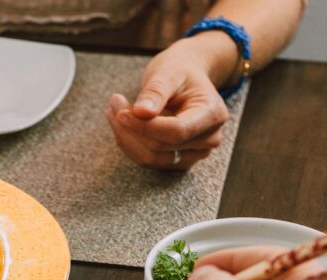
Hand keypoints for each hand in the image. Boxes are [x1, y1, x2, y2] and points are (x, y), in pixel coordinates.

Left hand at [106, 39, 229, 170]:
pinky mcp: (178, 161)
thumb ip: (156, 91)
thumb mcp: (167, 72)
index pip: (176, 132)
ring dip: (126, 137)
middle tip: (114, 102)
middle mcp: (209, 139)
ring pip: (150, 158)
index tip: (120, 113)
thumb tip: (141, 112)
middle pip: (159, 147)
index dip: (144, 126)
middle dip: (130, 127)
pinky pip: (147, 160)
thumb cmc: (178, 71)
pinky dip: (130, 143)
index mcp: (212, 114)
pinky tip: (123, 124)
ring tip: (114, 111)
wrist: (186, 78)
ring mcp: (195, 154)